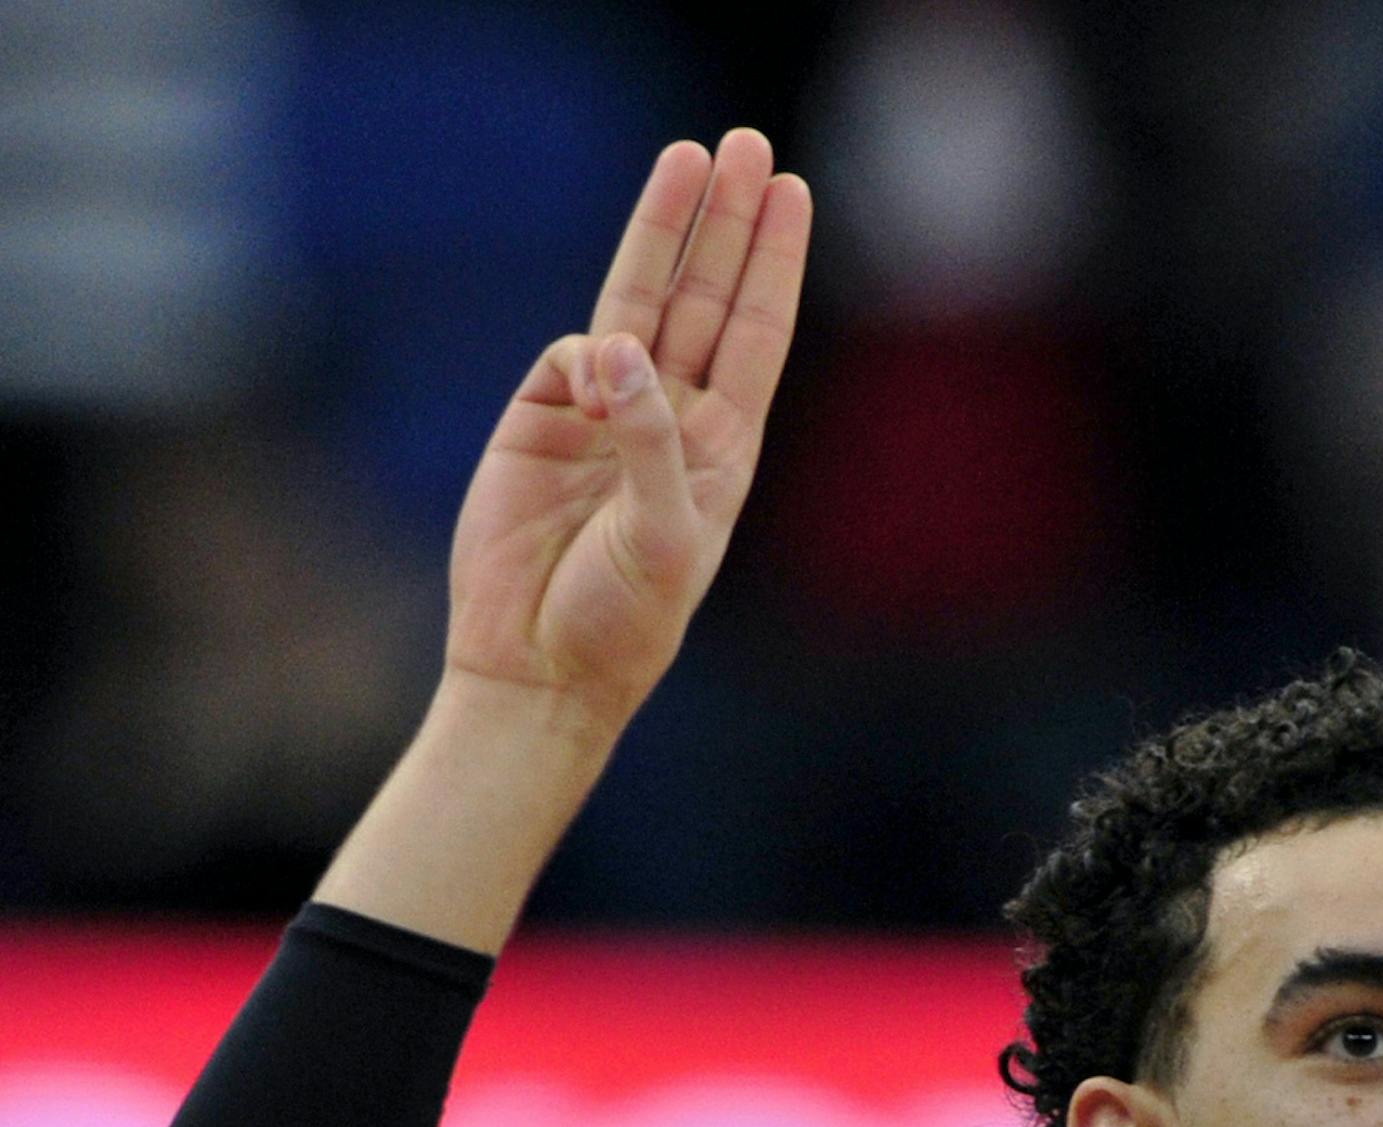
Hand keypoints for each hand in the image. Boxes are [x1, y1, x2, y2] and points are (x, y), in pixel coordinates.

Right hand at [442, 132, 810, 738]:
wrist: (534, 668)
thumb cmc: (617, 625)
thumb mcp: (659, 541)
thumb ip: (649, 442)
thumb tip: (619, 347)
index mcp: (722, 452)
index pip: (755, 335)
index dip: (772, 263)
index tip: (790, 191)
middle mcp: (670, 422)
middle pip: (704, 298)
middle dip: (724, 222)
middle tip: (744, 144)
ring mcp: (605, 416)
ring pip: (640, 302)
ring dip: (663, 231)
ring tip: (686, 156)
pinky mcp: (543, 418)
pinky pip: (572, 355)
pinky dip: (586, 354)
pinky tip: (592, 384)